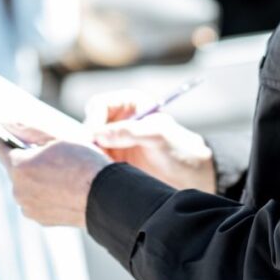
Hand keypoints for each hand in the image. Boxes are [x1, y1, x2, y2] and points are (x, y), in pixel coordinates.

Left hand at [0, 129, 111, 227]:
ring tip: (60, 173)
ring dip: (36, 179)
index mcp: (19, 168)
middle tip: (50, 155)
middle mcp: (18, 191)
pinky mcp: (42, 220)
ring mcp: (29, 208)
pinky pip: (37, 202)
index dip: (7, 140)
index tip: (15, 136)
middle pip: (15, 170)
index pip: (0, 149)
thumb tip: (4, 120)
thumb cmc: (84, 163)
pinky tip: (64, 188)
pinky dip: (45, 195)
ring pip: (26, 187)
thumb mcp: (57, 138)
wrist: (106, 197)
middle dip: (28, 161)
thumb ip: (28, 129)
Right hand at [86, 90, 215, 192]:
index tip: (94, 138)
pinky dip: (95, 165)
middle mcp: (119, 119)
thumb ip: (130, 132)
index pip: (100, 104)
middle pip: (90, 123)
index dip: (94, 119)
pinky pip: (94, 159)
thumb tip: (99, 134)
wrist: (190, 176)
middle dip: (89, 138)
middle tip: (96, 154)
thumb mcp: (159, 137)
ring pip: (89, 143)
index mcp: (131, 104)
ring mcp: (114, 139)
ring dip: (91, 154)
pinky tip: (104, 173)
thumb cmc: (179, 149)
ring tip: (103, 166)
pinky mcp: (112, 158)